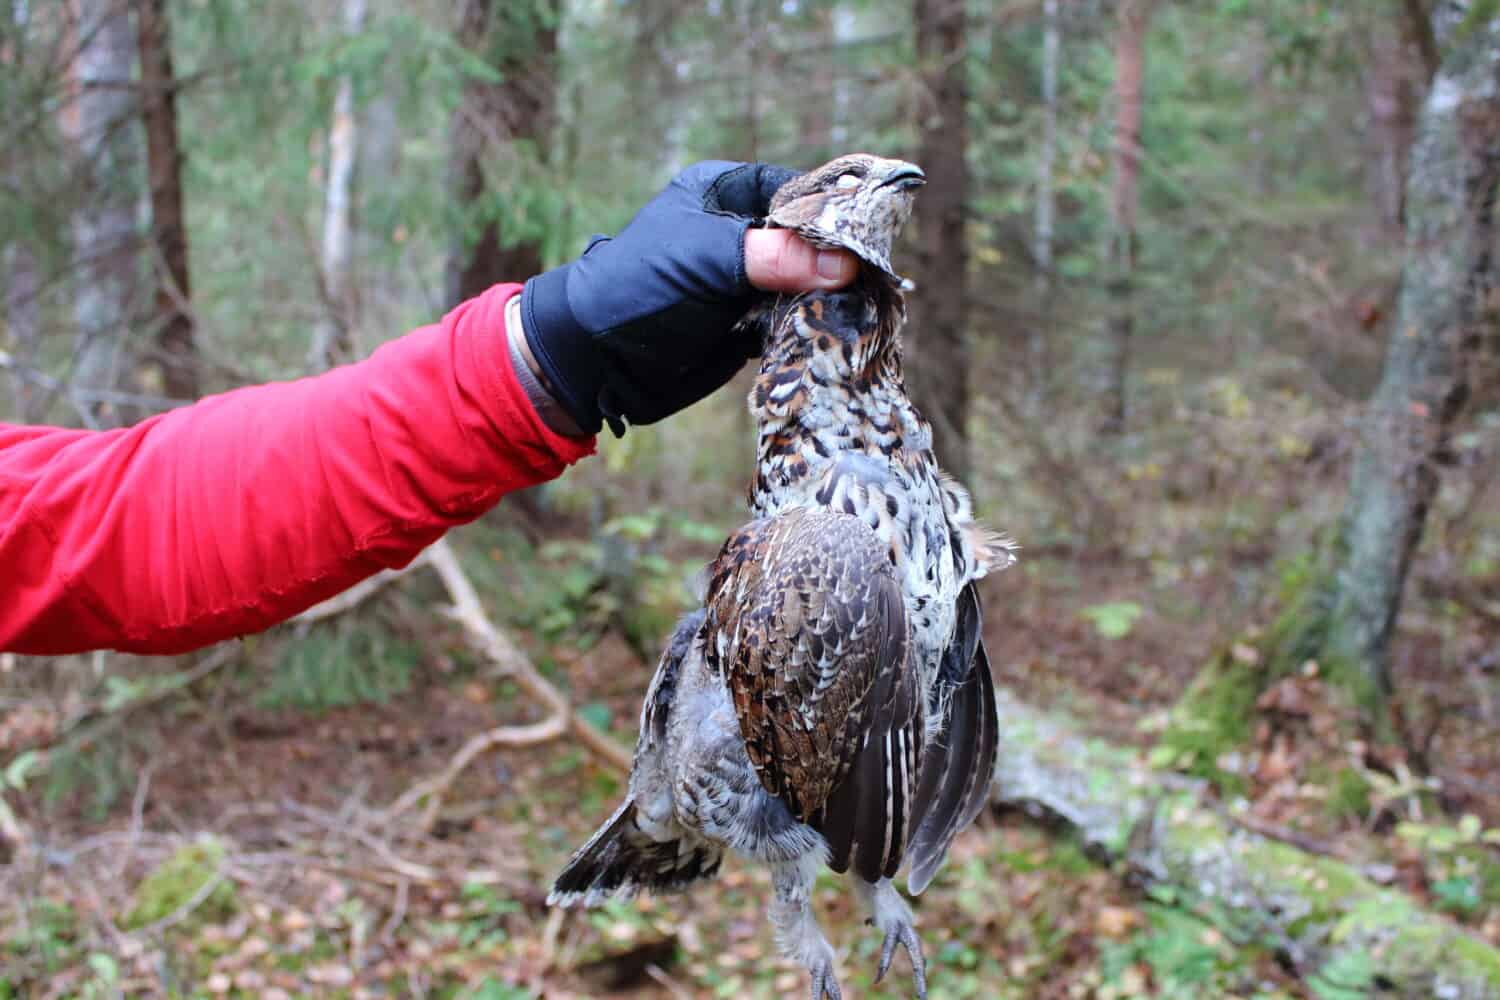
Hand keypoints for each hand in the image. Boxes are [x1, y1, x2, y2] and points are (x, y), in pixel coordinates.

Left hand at [520, 161, 857, 435]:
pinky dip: (810, 330)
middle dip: (837, 262)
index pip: (798, 191)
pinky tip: (833, 338)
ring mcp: (744, 281)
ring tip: (860, 314)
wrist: (595, 361)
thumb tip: (844, 263)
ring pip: (806, 284)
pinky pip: (792, 322)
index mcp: (725, 193)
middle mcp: (739, 232)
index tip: (869, 239)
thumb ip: (774, 257)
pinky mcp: (745, 325)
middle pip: (809, 240)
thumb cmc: (638, 290)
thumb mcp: (706, 261)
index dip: (835, 213)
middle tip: (872, 283)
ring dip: (828, 300)